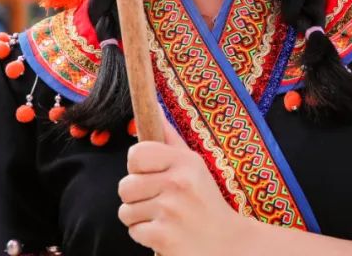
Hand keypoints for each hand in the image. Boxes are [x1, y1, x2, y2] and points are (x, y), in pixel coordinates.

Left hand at [119, 120, 252, 253]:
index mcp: (186, 162)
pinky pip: (133, 231)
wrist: (226, 243)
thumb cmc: (205, 201)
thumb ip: (171, 140)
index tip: (151, 175)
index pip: (136, 154)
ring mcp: (170, 210)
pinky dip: (145, 235)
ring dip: (139, 217)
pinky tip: (165, 232)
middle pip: (125, 185)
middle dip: (136, 196)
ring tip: (163, 217)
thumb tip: (156, 109)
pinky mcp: (162, 236)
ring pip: (125, 211)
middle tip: (159, 200)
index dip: (137, 167)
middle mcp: (178, 183)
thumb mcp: (195, 165)